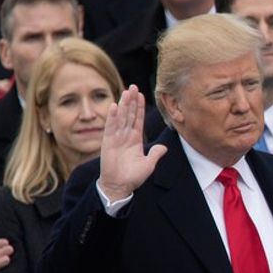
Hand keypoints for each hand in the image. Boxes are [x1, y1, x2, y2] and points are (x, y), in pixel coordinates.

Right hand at [98, 86, 164, 201]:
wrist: (119, 186)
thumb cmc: (133, 177)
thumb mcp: (148, 165)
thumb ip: (155, 154)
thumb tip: (164, 148)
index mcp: (135, 139)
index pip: (138, 119)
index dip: (139, 107)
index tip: (141, 94)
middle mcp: (125, 136)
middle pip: (129, 114)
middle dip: (132, 101)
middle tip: (133, 86)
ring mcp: (116, 138)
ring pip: (121, 117)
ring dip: (123, 104)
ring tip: (126, 91)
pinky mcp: (108, 142)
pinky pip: (111, 127)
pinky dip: (112, 117)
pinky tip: (114, 106)